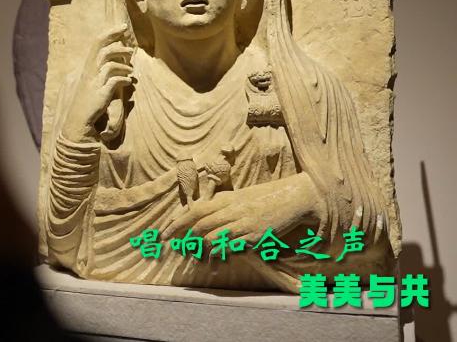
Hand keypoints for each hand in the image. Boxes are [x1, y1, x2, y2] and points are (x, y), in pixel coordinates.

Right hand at [61, 24, 133, 142]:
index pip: (97, 43)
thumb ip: (104, 70)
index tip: (123, 27)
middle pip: (103, 50)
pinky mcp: (100, 94)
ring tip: (131, 70)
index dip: (110, 33)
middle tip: (131, 48)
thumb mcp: (93, 82)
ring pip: (109, 64)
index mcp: (87, 67)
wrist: (78, 120)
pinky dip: (124, 79)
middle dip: (118, 44)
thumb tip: (121, 61)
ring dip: (123, 65)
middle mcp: (89, 72)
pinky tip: (129, 82)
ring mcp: (94, 83)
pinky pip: (114, 81)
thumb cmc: (88, 100)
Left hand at [160, 173, 321, 243]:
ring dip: (201, 250)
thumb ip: (222, 205)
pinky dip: (219, 255)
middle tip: (175, 249)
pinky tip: (213, 262)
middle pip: (200, 224)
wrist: (295, 197)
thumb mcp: (241, 197)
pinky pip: (232, 247)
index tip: (164, 234)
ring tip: (193, 258)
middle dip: (183, 238)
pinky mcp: (256, 236)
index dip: (177, 223)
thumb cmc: (266, 198)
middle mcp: (232, 209)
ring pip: (213, 237)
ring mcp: (244, 223)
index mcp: (227, 198)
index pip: (195, 210)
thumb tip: (201, 216)